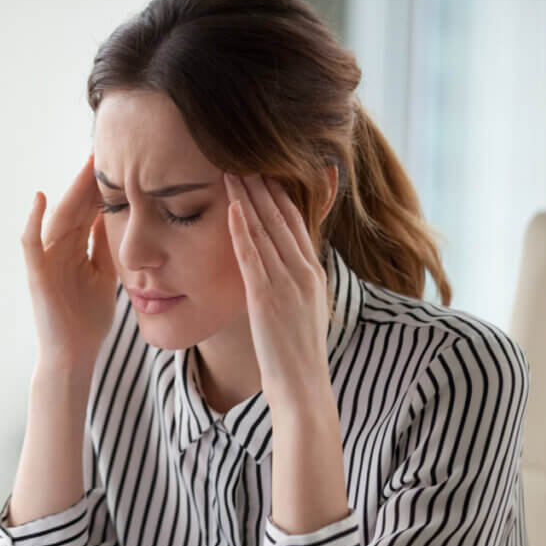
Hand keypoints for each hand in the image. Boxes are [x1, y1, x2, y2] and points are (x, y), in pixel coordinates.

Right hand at [21, 151, 116, 369]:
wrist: (75, 356)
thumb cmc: (88, 320)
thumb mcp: (106, 275)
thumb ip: (106, 246)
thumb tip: (119, 215)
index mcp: (78, 248)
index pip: (92, 209)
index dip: (106, 185)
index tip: (123, 158)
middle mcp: (60, 249)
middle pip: (77, 207)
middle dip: (92, 179)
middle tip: (106, 147)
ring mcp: (47, 260)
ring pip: (59, 218)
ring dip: (72, 190)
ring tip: (86, 163)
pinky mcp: (37, 275)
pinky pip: (31, 244)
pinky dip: (32, 220)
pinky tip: (41, 198)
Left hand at [223, 172, 329, 409]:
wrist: (303, 388)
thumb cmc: (297, 357)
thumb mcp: (303, 314)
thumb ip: (295, 288)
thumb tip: (285, 272)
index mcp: (313, 275)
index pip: (296, 224)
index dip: (280, 195)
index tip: (264, 171)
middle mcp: (304, 274)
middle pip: (282, 219)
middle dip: (263, 186)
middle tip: (245, 156)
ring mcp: (287, 285)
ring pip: (266, 231)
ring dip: (248, 198)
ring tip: (232, 170)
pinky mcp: (267, 299)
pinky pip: (253, 257)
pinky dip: (243, 230)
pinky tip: (233, 208)